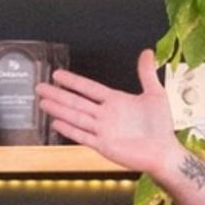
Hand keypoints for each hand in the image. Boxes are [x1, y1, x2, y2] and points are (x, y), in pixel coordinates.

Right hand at [36, 50, 179, 176]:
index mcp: (116, 101)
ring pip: (76, 117)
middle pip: (77, 102)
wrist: (164, 151)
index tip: (57, 75)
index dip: (73, 81)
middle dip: (58, 94)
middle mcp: (105, 115)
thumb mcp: (155, 94)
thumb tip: (147, 52)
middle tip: (40, 87)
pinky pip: (83, 136)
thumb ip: (147, 74)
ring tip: (43, 102)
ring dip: (59, 110)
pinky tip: (57, 123)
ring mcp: (103, 130)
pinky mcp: (104, 146)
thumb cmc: (160, 126)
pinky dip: (70, 130)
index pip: (89, 88)